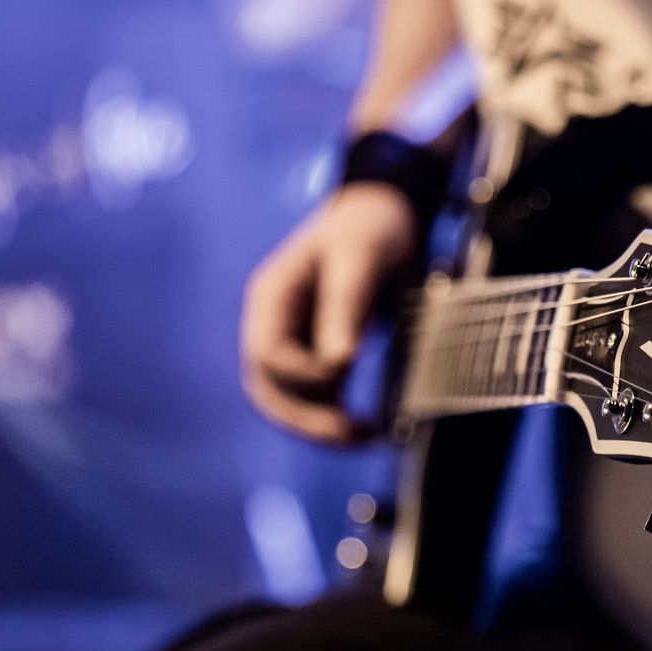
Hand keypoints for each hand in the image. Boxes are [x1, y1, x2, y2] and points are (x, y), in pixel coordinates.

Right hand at [240, 182, 419, 443]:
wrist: (383, 213)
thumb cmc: (371, 227)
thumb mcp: (362, 257)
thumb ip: (346, 306)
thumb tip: (338, 364)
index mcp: (271, 296)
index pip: (268, 354)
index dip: (301, 375)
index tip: (344, 376)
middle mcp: (272, 322)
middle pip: (269, 387)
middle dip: (306, 417)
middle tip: (352, 435)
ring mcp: (290, 340)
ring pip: (286, 400)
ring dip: (317, 425)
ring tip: (363, 437)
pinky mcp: (314, 352)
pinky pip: (311, 396)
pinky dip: (331, 416)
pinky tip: (365, 428)